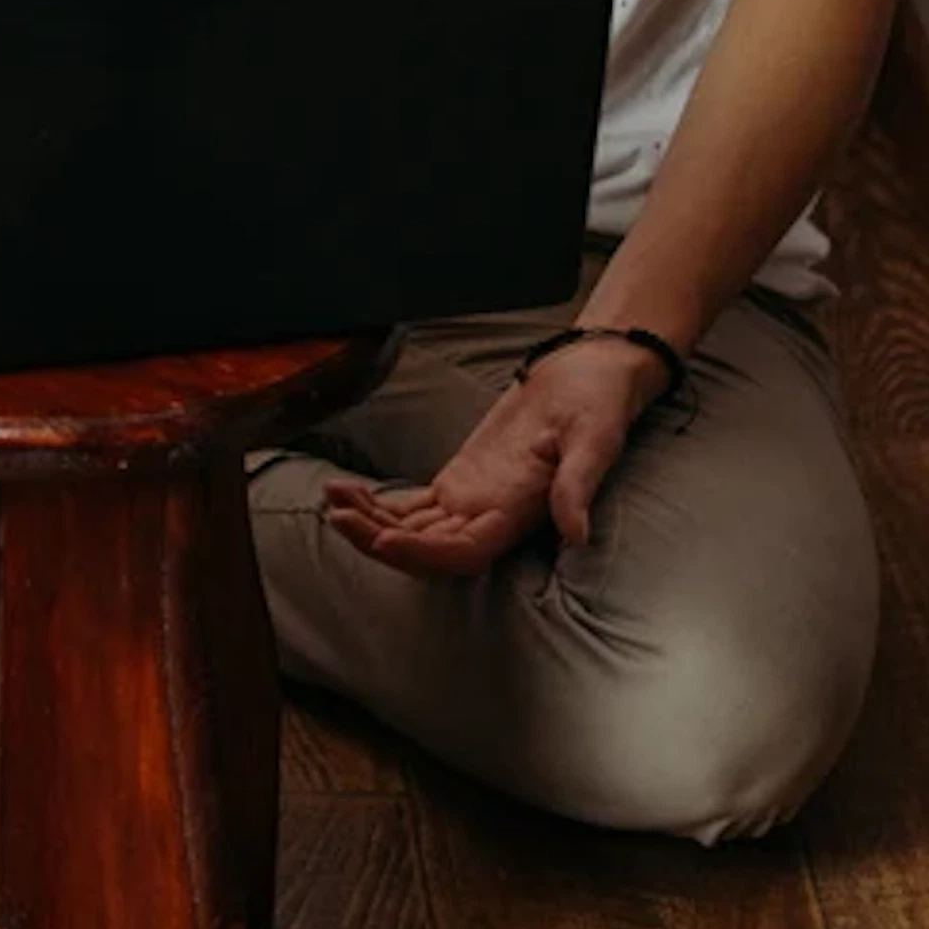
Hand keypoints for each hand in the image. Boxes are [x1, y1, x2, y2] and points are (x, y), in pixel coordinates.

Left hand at [320, 335, 672, 580]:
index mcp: (520, 511)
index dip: (424, 554)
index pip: (464, 551)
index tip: (383, 539)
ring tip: (331, 500)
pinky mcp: (460, 481)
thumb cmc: (597, 404)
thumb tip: (577, 536)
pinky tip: (344, 492)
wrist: (588, 374)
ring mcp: (472, 500)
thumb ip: (577, 486)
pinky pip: (412, 506)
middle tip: (336, 517)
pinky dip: (377, 504)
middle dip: (380, 540)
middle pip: (427, 549)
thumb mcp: (595, 439)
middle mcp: (491, 515)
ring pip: (413, 530)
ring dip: (370, 523)